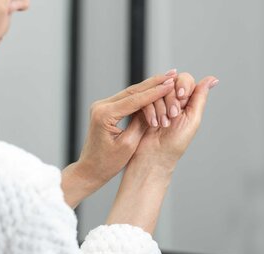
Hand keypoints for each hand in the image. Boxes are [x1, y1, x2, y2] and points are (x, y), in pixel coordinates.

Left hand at [61, 70, 177, 207]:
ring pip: (130, 92)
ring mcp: (102, 106)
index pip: (135, 99)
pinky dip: (141, 94)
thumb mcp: (129, 145)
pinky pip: (126, 99)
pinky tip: (154, 88)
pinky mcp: (105, 109)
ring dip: (149, 86)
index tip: (171, 84)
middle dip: (154, 82)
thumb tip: (154, 106)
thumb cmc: (108, 163)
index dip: (155, 92)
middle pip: (133, 90)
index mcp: (105, 115)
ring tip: (167, 78)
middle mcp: (101, 106)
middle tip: (173, 73)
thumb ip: (141, 124)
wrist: (90, 169)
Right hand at [134, 74, 218, 171]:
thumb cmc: (175, 143)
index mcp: (186, 101)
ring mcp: (156, 103)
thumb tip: (213, 79)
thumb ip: (200, 97)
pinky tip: (153, 123)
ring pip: (157, 90)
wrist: (155, 156)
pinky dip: (150, 111)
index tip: (182, 97)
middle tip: (172, 115)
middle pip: (170, 83)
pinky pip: (145, 98)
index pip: (185, 79)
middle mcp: (171, 99)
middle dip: (171, 99)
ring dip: (161, 108)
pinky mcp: (143, 107)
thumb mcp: (192, 119)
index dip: (182, 85)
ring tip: (163, 124)